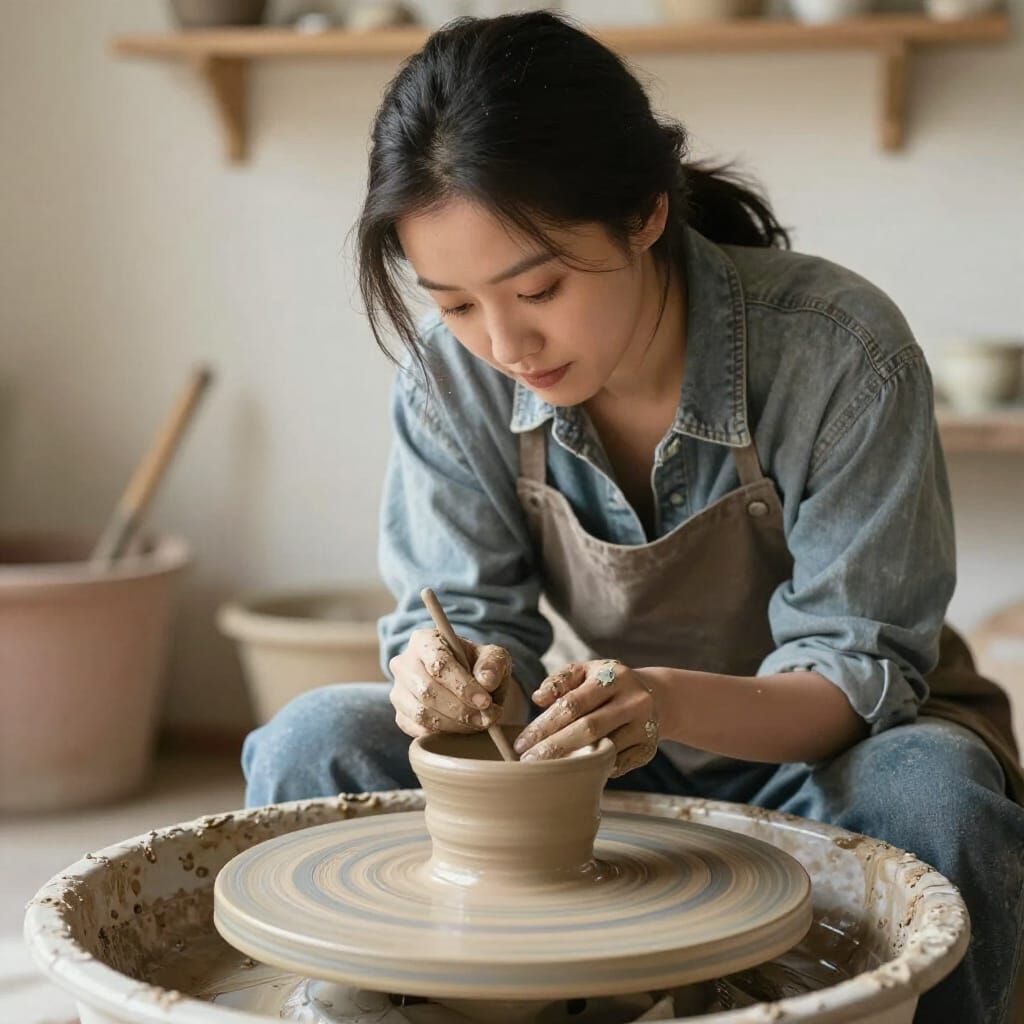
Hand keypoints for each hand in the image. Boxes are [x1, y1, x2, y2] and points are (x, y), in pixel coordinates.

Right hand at [388, 628, 511, 737]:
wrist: (468, 686)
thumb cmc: (478, 666)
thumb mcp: (493, 658)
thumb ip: (493, 664)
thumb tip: (486, 680)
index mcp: (424, 640)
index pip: (438, 663)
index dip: (462, 685)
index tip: (485, 701)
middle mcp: (404, 664)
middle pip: (427, 690)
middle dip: (460, 709)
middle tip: (486, 718)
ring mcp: (399, 691)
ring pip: (421, 713)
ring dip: (455, 724)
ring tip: (479, 723)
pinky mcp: (401, 716)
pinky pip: (419, 730)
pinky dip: (445, 734)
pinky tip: (464, 728)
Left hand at [512, 659, 659, 777]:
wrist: (656, 696)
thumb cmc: (607, 684)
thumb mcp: (586, 671)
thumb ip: (560, 680)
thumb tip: (538, 698)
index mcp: (614, 677)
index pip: (573, 703)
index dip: (545, 724)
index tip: (522, 742)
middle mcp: (633, 700)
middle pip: (589, 728)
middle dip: (554, 747)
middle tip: (528, 762)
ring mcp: (645, 726)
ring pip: (604, 749)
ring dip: (574, 761)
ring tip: (546, 770)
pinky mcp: (649, 748)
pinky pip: (618, 765)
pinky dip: (596, 769)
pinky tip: (577, 773)